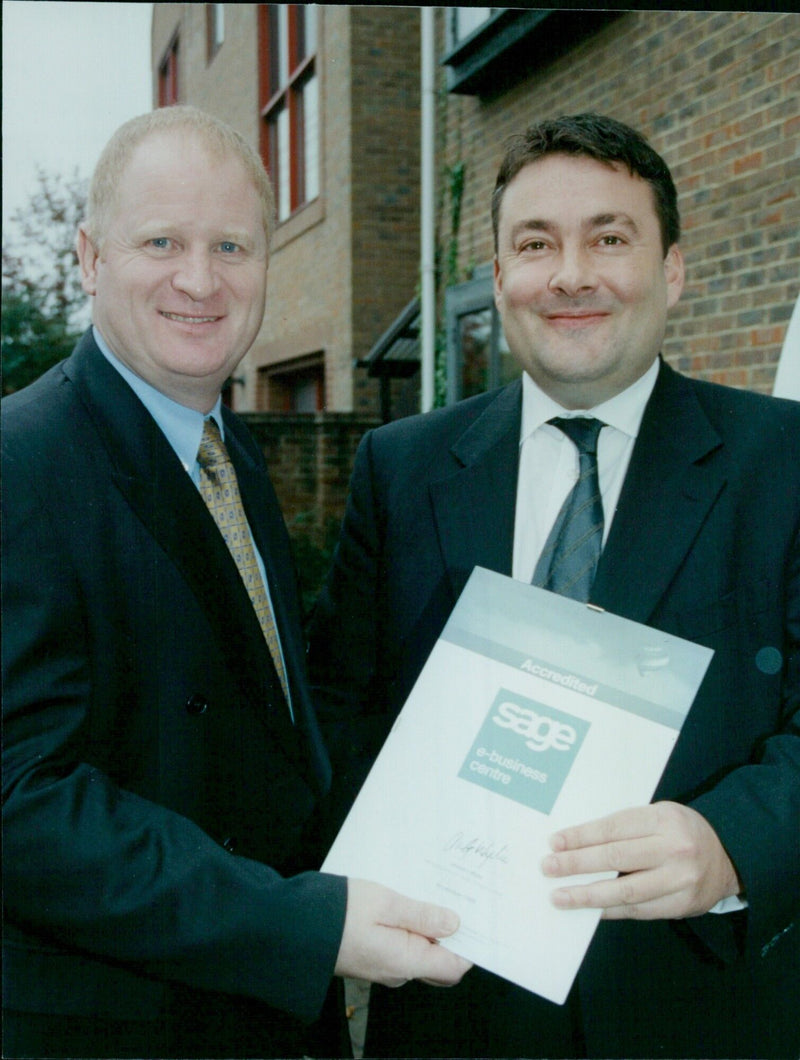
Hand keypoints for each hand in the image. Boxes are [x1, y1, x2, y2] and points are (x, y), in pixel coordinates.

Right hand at [334, 878, 471, 986]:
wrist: (293, 926)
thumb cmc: (337, 912)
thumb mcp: (385, 903)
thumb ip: (422, 915)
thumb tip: (454, 924)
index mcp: (405, 962)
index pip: (454, 967)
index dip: (469, 944)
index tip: (475, 917)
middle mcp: (397, 971)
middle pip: (440, 962)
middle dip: (452, 936)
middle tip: (454, 902)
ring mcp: (383, 966)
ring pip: (421, 953)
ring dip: (429, 929)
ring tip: (429, 897)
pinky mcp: (372, 957)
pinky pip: (402, 948)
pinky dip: (411, 930)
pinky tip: (407, 906)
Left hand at [542, 801, 741, 919]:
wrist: (728, 857)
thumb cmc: (680, 831)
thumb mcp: (658, 816)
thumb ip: (625, 828)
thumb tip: (577, 844)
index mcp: (664, 818)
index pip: (613, 828)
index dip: (581, 836)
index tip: (555, 843)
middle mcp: (674, 848)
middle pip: (615, 858)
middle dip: (576, 864)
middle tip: (548, 868)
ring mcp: (680, 880)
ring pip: (625, 890)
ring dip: (587, 895)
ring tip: (559, 897)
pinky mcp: (681, 905)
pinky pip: (638, 910)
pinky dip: (609, 910)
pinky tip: (588, 910)